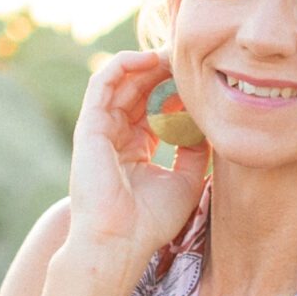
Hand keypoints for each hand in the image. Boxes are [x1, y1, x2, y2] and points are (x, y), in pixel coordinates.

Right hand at [65, 48, 211, 269]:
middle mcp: (115, 138)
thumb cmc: (150, 221)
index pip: (154, 110)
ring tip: (171, 54)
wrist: (120, 241)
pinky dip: (123, 65)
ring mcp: (99, 131)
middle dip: (162, 73)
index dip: (175, 92)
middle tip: (188, 59)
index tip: (200, 82)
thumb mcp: (186, 180)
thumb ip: (195, 151)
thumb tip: (208, 125)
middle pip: (138, 92)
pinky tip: (147, 58)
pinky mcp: (89, 127)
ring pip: (120, 83)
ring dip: (146, 64)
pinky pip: (102, 83)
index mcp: (134, 152)